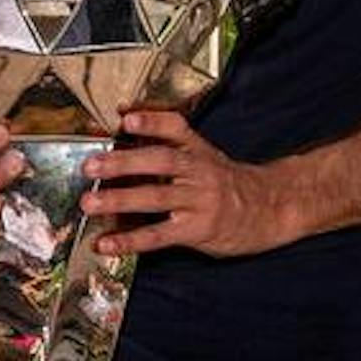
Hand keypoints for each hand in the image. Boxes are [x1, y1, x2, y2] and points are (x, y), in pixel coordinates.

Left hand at [81, 110, 296, 257]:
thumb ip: (171, 144)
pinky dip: (130, 240)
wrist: (271, 209)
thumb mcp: (206, 155)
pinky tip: (106, 243)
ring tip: (90, 203)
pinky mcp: (197, 230)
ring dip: (120, 200)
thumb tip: (127, 130)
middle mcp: (199, 172)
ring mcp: (199, 202)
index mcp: (198, 150)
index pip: (175, 128)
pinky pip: (159, 236)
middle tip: (91, 166)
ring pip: (156, 198)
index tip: (127, 118)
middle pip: (160, 161)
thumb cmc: (228, 183)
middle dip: (123, 162)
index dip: (151, 122)